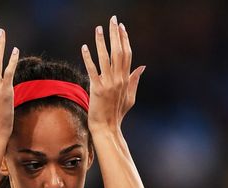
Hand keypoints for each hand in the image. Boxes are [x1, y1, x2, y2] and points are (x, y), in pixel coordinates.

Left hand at [80, 15, 144, 129]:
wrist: (107, 128)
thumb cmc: (117, 114)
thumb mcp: (130, 97)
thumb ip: (135, 81)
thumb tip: (142, 67)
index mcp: (126, 80)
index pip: (127, 55)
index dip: (124, 40)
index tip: (121, 27)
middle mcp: (119, 80)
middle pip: (119, 52)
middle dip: (115, 35)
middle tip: (112, 20)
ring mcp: (108, 84)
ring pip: (105, 58)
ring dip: (101, 42)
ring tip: (98, 28)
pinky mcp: (97, 90)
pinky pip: (92, 70)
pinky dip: (88, 58)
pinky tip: (84, 47)